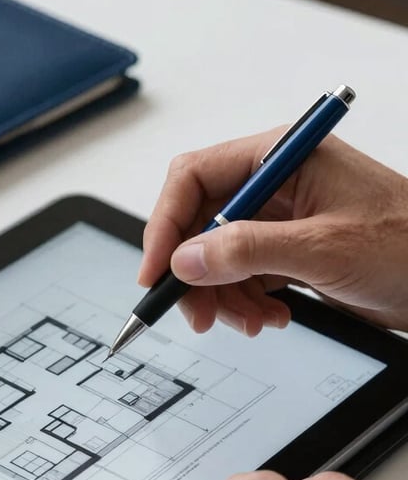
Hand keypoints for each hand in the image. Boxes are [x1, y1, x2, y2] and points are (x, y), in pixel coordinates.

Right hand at [138, 133, 407, 334]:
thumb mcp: (323, 248)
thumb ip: (248, 251)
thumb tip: (185, 259)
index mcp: (279, 157)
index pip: (193, 178)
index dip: (165, 225)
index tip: (156, 272)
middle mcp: (273, 184)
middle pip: (198, 224)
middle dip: (194, 274)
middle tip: (198, 315)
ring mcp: (279, 219)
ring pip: (216, 257)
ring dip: (222, 297)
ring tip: (250, 322)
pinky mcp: (286, 251)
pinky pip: (241, 276)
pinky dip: (244, 302)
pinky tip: (270, 317)